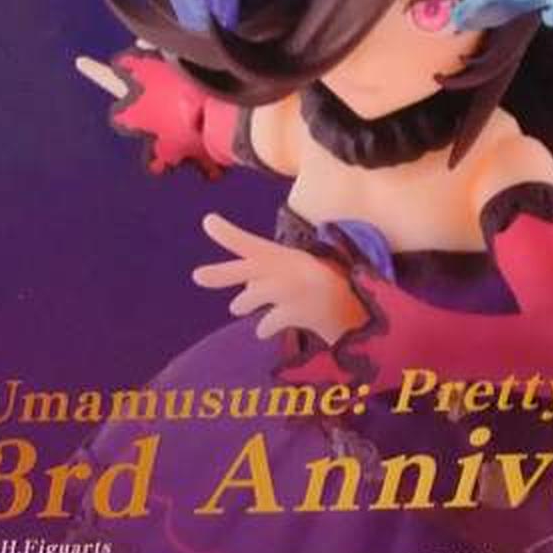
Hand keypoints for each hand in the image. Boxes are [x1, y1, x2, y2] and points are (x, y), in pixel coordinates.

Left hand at [192, 213, 367, 343]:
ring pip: (255, 295)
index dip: (228, 235)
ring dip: (244, 302)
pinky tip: (265, 331)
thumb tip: (240, 293)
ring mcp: (296, 288)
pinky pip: (270, 321)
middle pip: (249, 268)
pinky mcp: (302, 309)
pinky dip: (265, 327)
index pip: (252, 245)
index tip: (206, 221)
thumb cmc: (320, 292)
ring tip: (238, 308)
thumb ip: (265, 281)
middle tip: (196, 276)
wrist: (356, 310)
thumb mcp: (294, 276)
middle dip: (221, 273)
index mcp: (286, 257)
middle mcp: (290, 268)